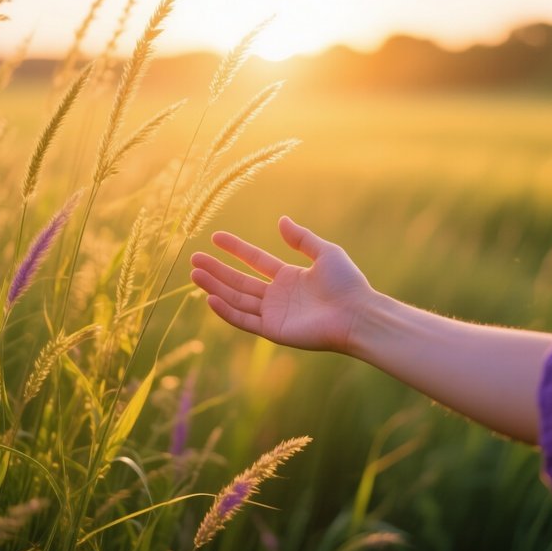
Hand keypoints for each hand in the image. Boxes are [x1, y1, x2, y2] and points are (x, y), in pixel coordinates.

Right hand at [190, 216, 371, 352]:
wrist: (357, 314)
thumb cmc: (347, 283)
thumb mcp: (325, 252)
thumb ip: (302, 238)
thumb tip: (281, 220)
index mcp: (289, 277)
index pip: (254, 261)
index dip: (235, 249)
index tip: (215, 237)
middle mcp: (277, 295)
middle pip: (239, 281)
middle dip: (217, 270)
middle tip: (194, 258)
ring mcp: (274, 314)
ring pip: (237, 299)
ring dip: (216, 287)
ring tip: (194, 274)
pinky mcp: (274, 331)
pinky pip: (244, 320)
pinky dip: (226, 311)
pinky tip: (210, 298)